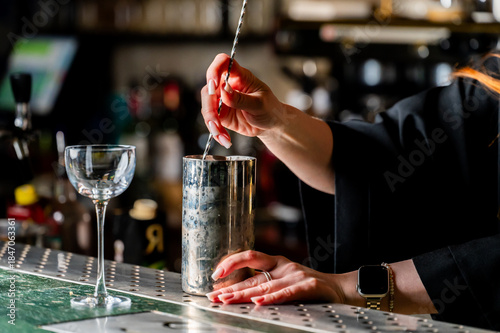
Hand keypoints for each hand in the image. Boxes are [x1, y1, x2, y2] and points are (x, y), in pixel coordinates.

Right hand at [201, 53, 284, 147]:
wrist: (271, 125)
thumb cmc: (270, 109)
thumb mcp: (259, 104)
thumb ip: (241, 98)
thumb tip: (224, 90)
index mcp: (240, 76)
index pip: (223, 62)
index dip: (214, 69)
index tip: (214, 84)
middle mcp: (228, 86)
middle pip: (208, 89)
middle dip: (210, 106)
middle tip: (216, 121)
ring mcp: (223, 100)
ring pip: (207, 106)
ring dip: (211, 122)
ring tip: (221, 135)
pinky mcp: (221, 114)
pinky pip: (211, 121)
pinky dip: (215, 132)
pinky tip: (224, 139)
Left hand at [206, 250, 347, 305]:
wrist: (341, 289)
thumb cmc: (311, 287)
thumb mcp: (286, 280)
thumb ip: (266, 283)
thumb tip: (239, 292)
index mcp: (277, 262)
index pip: (250, 257)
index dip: (231, 263)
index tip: (216, 274)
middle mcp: (284, 266)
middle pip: (253, 277)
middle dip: (231, 287)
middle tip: (214, 296)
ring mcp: (296, 275)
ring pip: (265, 286)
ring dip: (244, 295)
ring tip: (227, 300)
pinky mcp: (309, 286)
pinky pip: (287, 293)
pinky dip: (272, 298)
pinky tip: (258, 302)